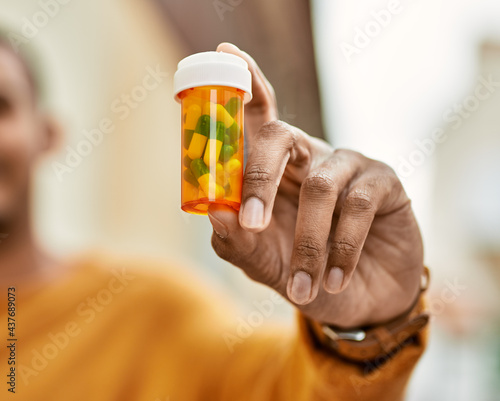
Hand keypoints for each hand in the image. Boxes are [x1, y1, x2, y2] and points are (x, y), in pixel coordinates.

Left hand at [208, 43, 423, 327]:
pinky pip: (357, 207)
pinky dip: (342, 249)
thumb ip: (237, 242)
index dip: (245, 85)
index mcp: (276, 169)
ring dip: (309, 242)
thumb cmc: (307, 275)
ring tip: (303, 287)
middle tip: (251, 221)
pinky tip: (335, 279)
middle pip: (281, 137)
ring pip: (320, 187)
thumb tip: (212, 212)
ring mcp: (348, 165)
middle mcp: (310, 157)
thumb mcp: (266, 264)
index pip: (257, 118)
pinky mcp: (384, 182)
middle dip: (260, 178)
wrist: (362, 302)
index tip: (225, 54)